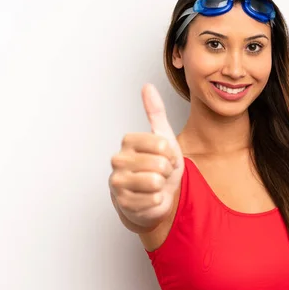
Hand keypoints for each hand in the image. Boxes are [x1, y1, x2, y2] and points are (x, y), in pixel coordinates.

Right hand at [109, 84, 183, 227]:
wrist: (155, 196)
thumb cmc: (159, 166)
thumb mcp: (163, 138)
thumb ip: (155, 112)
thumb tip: (147, 86)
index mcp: (128, 141)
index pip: (162, 144)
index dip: (171, 154)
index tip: (165, 157)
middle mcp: (118, 159)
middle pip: (159, 164)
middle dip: (166, 171)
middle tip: (160, 173)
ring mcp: (118, 182)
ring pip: (155, 182)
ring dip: (162, 185)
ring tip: (155, 184)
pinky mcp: (123, 202)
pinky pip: (153, 199)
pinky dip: (158, 200)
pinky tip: (150, 197)